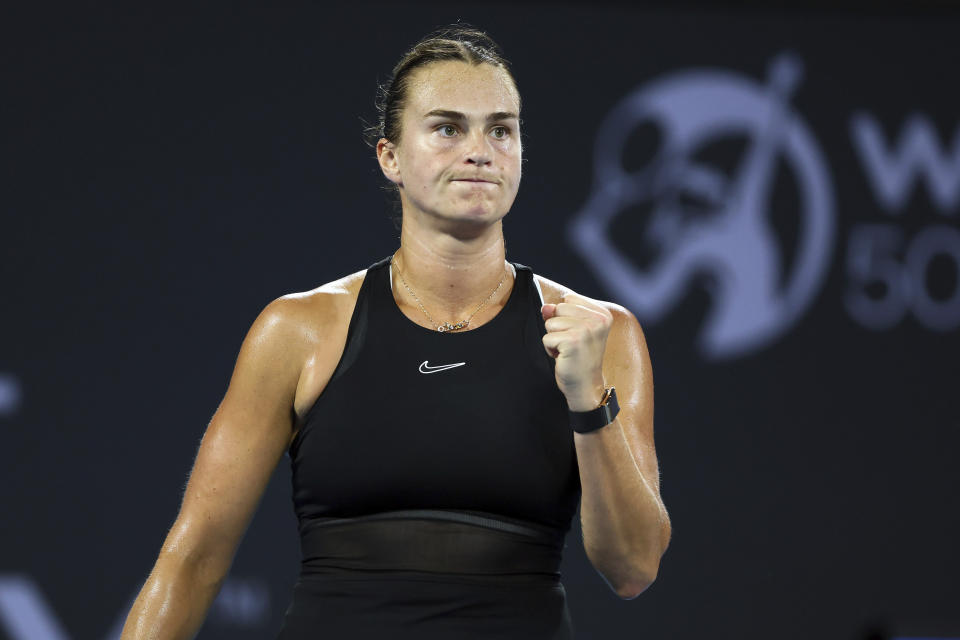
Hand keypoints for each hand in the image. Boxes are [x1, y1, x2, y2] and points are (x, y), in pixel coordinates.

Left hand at [541, 292, 613, 410]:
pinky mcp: (573, 342)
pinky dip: (550, 349)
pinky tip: (563, 357)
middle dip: (558, 327)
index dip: (566, 317)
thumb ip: (560, 313)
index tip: (578, 334)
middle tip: (572, 344)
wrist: (586, 385)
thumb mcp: (574, 329)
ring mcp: (586, 330)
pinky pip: (546, 338)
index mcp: (602, 314)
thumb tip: (545, 307)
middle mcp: (598, 320)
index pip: (569, 299)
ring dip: (554, 339)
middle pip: (558, 308)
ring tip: (568, 350)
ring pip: (550, 323)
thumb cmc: (580, 357)